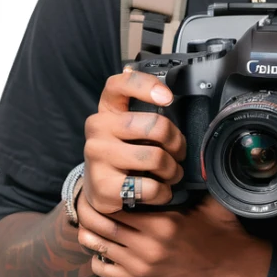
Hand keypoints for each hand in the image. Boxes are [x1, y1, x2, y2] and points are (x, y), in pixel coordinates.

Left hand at [77, 193, 271, 276]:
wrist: (231, 266)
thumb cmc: (221, 229)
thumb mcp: (212, 199)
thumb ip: (198, 176)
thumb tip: (187, 147)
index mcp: (163, 223)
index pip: (119, 204)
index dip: (105, 191)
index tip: (101, 180)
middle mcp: (148, 246)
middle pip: (101, 225)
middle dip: (89, 209)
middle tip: (87, 196)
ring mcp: (142, 266)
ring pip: (97, 246)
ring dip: (90, 231)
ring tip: (92, 217)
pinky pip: (104, 269)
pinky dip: (97, 256)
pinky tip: (105, 243)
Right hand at [81, 67, 187, 212]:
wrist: (98, 188)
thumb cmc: (123, 151)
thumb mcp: (129, 127)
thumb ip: (145, 110)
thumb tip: (168, 94)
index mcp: (108, 109)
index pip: (120, 84)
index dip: (146, 86)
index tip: (168, 97)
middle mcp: (98, 128)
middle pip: (155, 125)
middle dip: (177, 142)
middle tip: (179, 152)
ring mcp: (98, 156)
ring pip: (156, 158)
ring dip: (173, 170)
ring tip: (171, 173)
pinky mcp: (103, 186)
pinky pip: (150, 187)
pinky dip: (163, 192)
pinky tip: (160, 191)